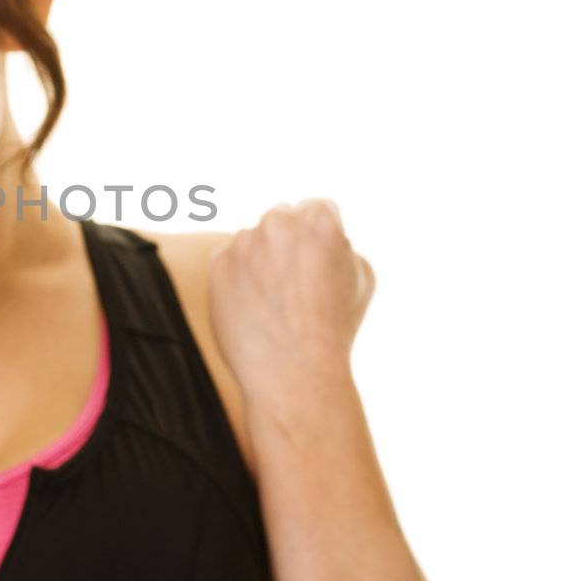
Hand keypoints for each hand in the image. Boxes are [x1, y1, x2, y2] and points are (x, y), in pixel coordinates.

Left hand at [207, 199, 374, 398]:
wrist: (293, 371)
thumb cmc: (335, 328)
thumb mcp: (362, 278)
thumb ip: (343, 244)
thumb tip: (326, 236)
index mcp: (319, 219)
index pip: (319, 209)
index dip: (323, 238)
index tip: (322, 264)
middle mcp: (278, 222)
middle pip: (283, 219)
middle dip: (289, 243)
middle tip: (297, 284)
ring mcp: (244, 242)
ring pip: (253, 240)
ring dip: (261, 259)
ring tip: (275, 303)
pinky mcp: (218, 263)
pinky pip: (229, 260)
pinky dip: (239, 277)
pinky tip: (254, 306)